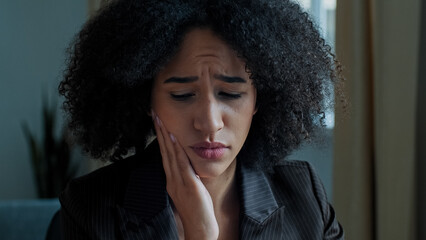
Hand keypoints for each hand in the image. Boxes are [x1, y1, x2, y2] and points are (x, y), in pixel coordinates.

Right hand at [152, 111, 218, 239]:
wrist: (200, 228)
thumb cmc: (197, 210)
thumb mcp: (189, 190)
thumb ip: (185, 177)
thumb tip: (185, 164)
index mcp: (171, 180)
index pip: (164, 154)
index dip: (160, 137)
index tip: (158, 122)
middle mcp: (172, 179)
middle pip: (163, 151)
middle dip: (159, 131)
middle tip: (154, 113)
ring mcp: (179, 182)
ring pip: (170, 154)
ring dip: (164, 136)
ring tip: (161, 119)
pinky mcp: (189, 185)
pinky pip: (181, 164)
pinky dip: (176, 149)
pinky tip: (174, 137)